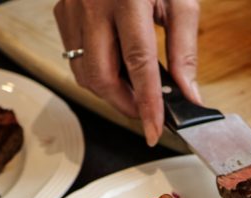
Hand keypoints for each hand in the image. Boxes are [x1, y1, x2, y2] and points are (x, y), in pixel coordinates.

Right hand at [54, 0, 201, 146]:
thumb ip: (185, 48)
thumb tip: (188, 94)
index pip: (138, 64)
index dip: (147, 103)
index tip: (155, 131)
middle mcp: (94, 4)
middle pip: (102, 77)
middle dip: (126, 105)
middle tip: (148, 113)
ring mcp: (72, 8)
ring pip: (84, 73)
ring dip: (111, 92)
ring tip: (135, 89)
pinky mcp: (61, 11)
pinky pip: (75, 56)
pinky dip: (96, 72)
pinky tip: (116, 65)